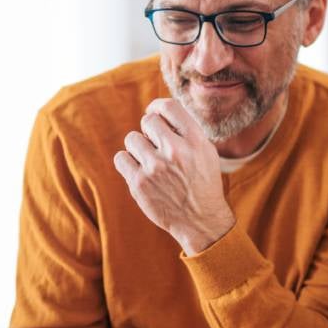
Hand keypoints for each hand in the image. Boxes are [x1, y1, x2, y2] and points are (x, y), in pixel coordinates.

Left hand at [114, 98, 234, 253]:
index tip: (154, 113)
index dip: (157, 107)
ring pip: (132, 139)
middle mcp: (176, 151)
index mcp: (195, 141)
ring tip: (150, 161)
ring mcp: (156, 168)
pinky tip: (140, 170)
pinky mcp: (139, 183)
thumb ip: (187, 131)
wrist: (201, 220)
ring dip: (138, 147)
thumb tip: (159, 111)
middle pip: (148, 121)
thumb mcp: (206, 152)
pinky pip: (121, 158)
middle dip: (149, 131)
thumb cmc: (202, 183)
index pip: (168, 107)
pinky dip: (128, 162)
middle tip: (156, 145)